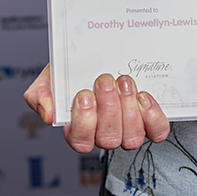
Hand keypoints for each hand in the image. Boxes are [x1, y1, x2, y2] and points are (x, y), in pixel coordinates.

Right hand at [23, 65, 169, 153]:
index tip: (83, 95)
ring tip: (123, 81)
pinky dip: (152, 117)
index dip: (84, 122)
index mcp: (78, 130)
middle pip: (108, 139)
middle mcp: (104, 134)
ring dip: (128, 109)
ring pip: (131, 138)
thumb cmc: (74, 70)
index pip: (80, 141)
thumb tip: (48, 116)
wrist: (98, 54)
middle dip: (108, 109)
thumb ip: (40, 95)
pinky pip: (156, 132)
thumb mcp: (50, 78)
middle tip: (104, 81)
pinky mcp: (150, 122)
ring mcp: (128, 130)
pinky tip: (143, 96)